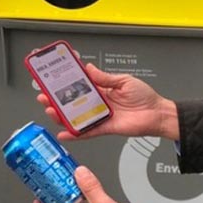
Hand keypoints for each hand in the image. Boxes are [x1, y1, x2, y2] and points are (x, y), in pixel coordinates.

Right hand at [37, 63, 179, 140]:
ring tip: (50, 110)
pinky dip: (75, 133)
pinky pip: (87, 131)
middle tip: (44, 95)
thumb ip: (105, 77)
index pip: (80, 84)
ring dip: (61, 115)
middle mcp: (99, 103)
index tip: (54, 76)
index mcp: (103, 89)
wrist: (157, 114)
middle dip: (56, 99)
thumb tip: (89, 68)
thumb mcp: (124, 81)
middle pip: (72, 102)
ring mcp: (100, 116)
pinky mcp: (105, 128)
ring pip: (76, 117)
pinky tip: (64, 132)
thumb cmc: (145, 97)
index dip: (67, 81)